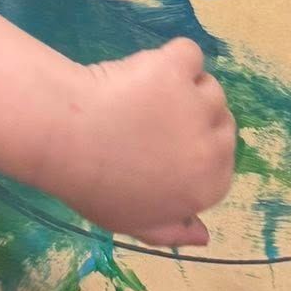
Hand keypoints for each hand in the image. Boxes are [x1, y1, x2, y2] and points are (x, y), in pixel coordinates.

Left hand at [57, 39, 235, 247]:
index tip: (163, 143)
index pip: (223, 161)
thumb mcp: (133, 223)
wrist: (67, 138)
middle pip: (221, 120)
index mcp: (207, 187)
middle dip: (192, 116)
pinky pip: (188, 54)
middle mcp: (214, 147)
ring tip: (140, 95)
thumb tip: (203, 236)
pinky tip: (141, 70)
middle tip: (148, 118)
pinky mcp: (176, 67)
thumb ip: (172, 231)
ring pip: (208, 86)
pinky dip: (171, 57)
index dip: (195, 147)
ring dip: (183, 86)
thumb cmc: (94, 186)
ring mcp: (197, 104)